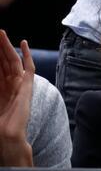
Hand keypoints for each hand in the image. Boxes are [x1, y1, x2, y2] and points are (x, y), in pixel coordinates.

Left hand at [0, 30, 34, 166]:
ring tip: (0, 33)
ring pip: (12, 61)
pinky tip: (23, 43)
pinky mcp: (27, 87)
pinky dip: (26, 55)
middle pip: (2, 61)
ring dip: (6, 47)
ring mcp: (18, 86)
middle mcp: (8, 85)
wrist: (7, 137)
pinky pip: (28, 68)